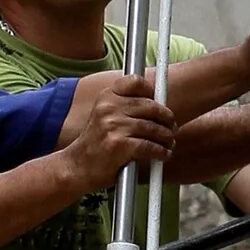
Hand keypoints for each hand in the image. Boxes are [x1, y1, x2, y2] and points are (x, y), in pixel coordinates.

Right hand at [62, 72, 175, 188]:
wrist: (77, 167)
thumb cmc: (96, 143)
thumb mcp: (104, 116)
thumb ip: (125, 106)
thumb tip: (158, 102)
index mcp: (106, 97)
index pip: (136, 82)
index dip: (152, 92)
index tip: (159, 103)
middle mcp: (109, 108)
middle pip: (151, 106)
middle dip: (166, 118)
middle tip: (171, 127)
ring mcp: (114, 126)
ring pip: (153, 128)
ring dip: (166, 137)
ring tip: (168, 143)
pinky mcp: (120, 145)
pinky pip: (150, 146)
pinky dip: (160, 152)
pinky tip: (162, 154)